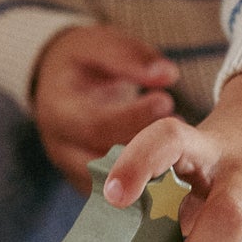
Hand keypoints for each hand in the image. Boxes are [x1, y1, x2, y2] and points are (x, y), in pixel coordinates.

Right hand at [33, 23, 177, 187]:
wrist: (58, 84)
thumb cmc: (82, 61)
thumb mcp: (98, 44)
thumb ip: (130, 56)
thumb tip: (168, 74)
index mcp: (59, 111)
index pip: (96, 126)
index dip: (133, 118)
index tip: (166, 101)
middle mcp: (60, 147)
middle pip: (103, 165)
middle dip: (145, 154)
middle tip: (183, 135)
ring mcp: (71, 170)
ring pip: (111, 186)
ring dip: (148, 174)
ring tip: (181, 153)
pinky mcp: (85, 184)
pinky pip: (115, 197)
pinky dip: (143, 189)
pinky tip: (173, 174)